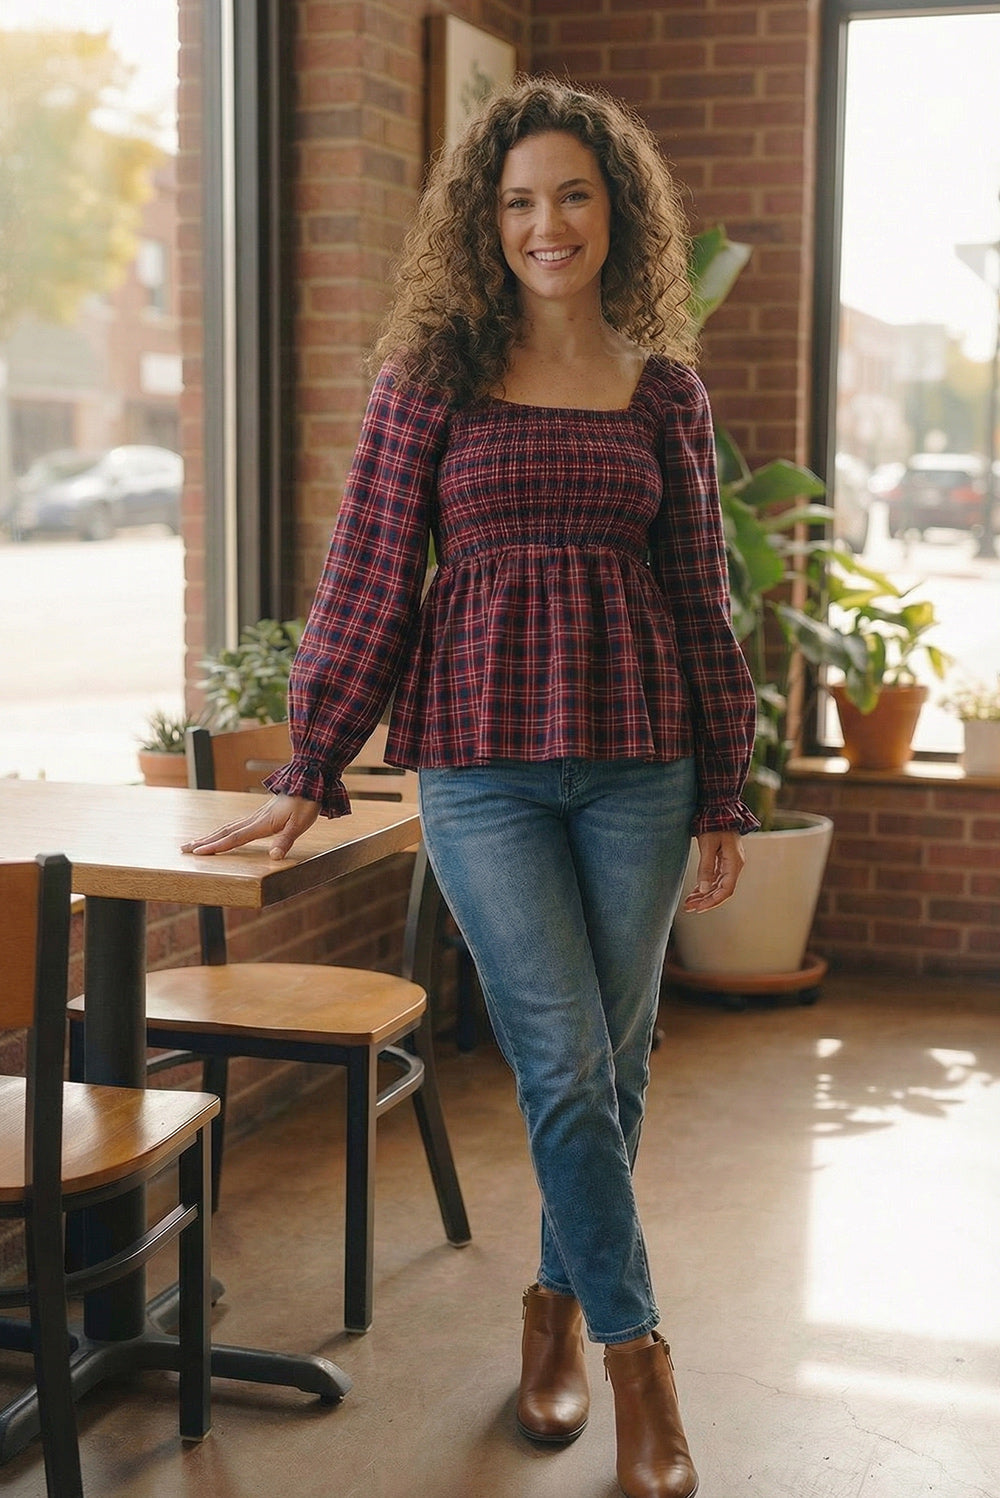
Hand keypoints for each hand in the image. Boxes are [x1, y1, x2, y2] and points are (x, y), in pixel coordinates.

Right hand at [181, 794, 320, 860]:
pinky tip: (221, 833)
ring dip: (210, 835)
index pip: (234, 837)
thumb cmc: (306, 803)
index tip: (198, 853)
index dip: (217, 846)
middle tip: (183, 848)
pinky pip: (236, 824)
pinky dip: (223, 831)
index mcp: (261, 823)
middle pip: (224, 832)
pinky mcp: (260, 815)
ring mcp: (256, 816)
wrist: (309, 781)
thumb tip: (273, 857)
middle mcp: (255, 819)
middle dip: (204, 841)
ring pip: (228, 827)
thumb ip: (286, 840)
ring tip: (195, 842)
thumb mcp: (300, 824)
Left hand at [682, 830, 745, 913]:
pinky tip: (694, 893)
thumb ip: (706, 867)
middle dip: (705, 901)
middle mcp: (734, 865)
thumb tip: (704, 890)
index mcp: (734, 863)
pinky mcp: (722, 860)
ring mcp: (729, 863)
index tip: (699, 908)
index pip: (726, 890)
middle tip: (689, 908)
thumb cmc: (713, 825)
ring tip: (688, 903)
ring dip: (704, 895)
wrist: (718, 808)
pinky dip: (705, 885)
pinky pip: (715, 877)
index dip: (713, 901)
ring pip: (717, 885)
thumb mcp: (708, 845)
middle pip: (721, 890)